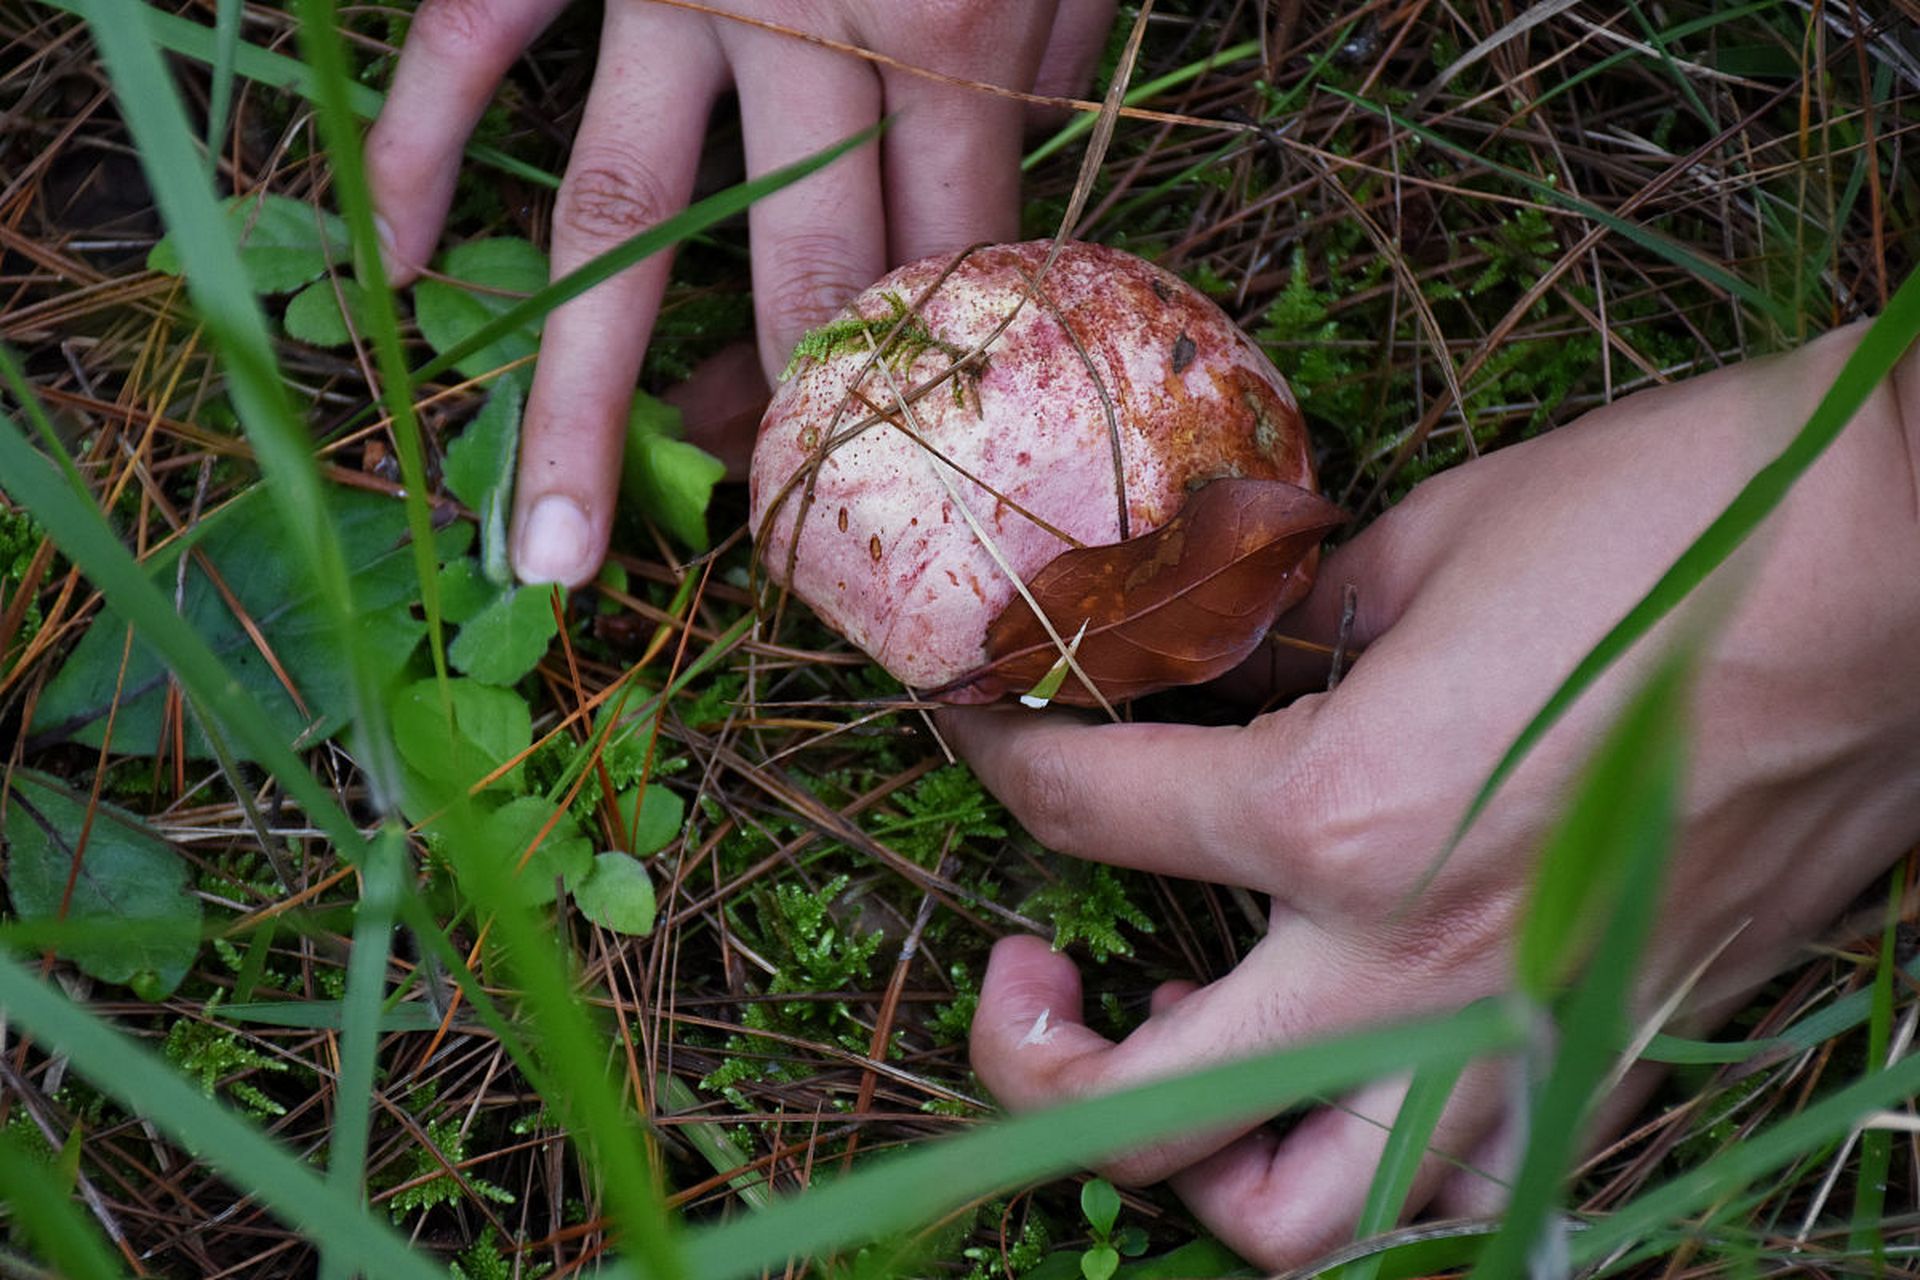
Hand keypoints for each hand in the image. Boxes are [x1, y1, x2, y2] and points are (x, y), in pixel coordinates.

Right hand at [366, 0, 1114, 585]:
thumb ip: (1041, 56)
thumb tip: (993, 208)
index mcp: (955, 33)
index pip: (940, 272)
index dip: (921, 396)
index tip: (895, 499)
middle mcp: (807, 28)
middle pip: (787, 284)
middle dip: (770, 441)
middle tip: (736, 583)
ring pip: (612, 222)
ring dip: (573, 398)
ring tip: (541, 548)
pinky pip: (465, 48)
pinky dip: (414, 153)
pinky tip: (394, 278)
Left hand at [943, 323, 1919, 1267]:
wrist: (1902, 572)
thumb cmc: (1674, 523)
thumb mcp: (1431, 540)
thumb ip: (1288, 625)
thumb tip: (1206, 653)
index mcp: (1342, 815)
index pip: (1085, 815)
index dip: (994, 756)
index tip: (976, 721)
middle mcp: (1412, 970)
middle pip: (1139, 1116)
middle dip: (1027, 1056)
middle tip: (1022, 975)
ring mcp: (1519, 1043)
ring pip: (1300, 1227)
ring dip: (1195, 1165)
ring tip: (1174, 1058)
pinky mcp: (1616, 1056)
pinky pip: (1462, 1197)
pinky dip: (1366, 1172)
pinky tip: (1341, 1082)